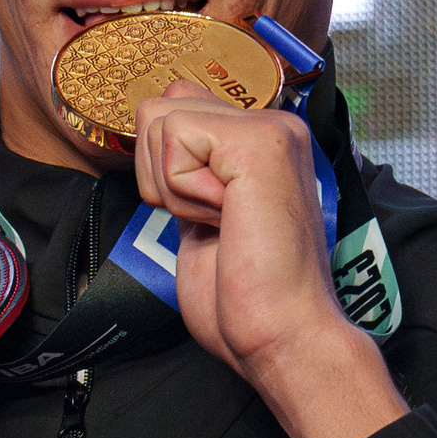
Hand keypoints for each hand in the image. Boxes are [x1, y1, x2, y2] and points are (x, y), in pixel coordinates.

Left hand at [132, 81, 405, 437]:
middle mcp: (273, 124)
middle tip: (214, 222)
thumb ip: (187, 171)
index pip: (177, 103)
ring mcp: (270, 128)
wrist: (282, 334)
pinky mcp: (258, 142)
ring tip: (222, 222)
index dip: (165, 168)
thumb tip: (154, 131)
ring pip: (159, 120)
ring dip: (173, 187)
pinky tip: (225, 219)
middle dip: (162, 176)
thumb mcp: (201, 216)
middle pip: (159, 107)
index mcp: (263, 140)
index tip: (210, 218)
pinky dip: (182, 190)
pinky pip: (173, 138)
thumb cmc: (247, 294)